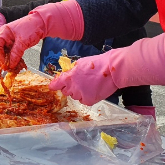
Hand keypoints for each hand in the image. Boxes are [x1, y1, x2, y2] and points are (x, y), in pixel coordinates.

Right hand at [0, 13, 46, 71]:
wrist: (41, 24)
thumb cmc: (32, 27)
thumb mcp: (23, 41)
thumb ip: (16, 53)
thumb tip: (10, 64)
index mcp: (3, 32)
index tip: (4, 65)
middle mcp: (4, 37)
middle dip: (1, 60)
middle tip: (5, 68)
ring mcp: (9, 41)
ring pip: (4, 53)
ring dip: (7, 61)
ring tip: (11, 68)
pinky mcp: (14, 45)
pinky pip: (11, 54)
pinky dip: (13, 60)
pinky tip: (15, 65)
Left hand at [49, 34, 164, 105]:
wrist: (112, 70)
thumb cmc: (97, 64)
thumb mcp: (80, 63)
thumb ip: (72, 71)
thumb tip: (66, 75)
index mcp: (69, 76)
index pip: (57, 84)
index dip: (54, 85)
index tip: (52, 86)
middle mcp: (73, 87)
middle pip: (66, 91)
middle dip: (69, 87)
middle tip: (78, 83)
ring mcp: (81, 94)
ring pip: (75, 96)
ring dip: (78, 92)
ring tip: (88, 85)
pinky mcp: (89, 100)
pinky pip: (83, 101)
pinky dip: (86, 97)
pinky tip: (93, 90)